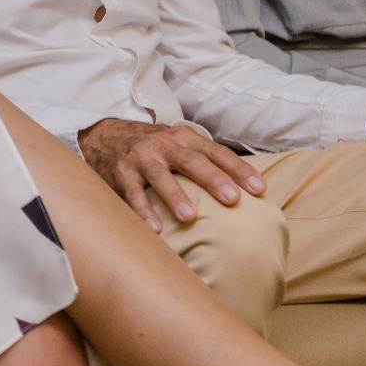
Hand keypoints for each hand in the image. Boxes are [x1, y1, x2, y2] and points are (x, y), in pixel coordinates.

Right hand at [77, 118, 265, 231]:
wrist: (106, 136)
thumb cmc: (155, 148)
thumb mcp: (179, 144)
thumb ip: (205, 160)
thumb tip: (248, 190)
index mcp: (184, 138)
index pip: (216, 153)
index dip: (238, 170)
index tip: (259, 189)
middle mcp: (163, 145)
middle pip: (192, 161)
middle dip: (213, 179)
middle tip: (232, 199)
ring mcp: (140, 158)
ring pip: (160, 176)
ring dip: (175, 195)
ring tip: (190, 216)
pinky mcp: (121, 174)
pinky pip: (133, 194)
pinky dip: (143, 211)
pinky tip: (155, 228)